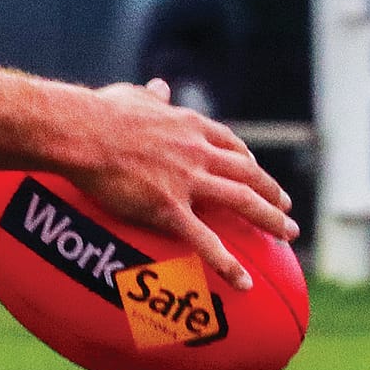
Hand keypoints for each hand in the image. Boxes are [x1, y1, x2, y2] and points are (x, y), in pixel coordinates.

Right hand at [68, 80, 297, 290]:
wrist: (81, 132)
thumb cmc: (98, 113)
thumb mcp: (131, 96)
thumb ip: (151, 96)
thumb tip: (159, 86)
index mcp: (189, 126)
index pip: (229, 144)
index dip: (247, 159)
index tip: (255, 170)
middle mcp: (197, 152)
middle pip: (247, 174)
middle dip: (272, 192)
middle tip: (287, 209)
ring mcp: (187, 181)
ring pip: (241, 201)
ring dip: (269, 219)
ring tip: (288, 236)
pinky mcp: (168, 207)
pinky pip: (204, 240)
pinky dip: (228, 263)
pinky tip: (244, 282)